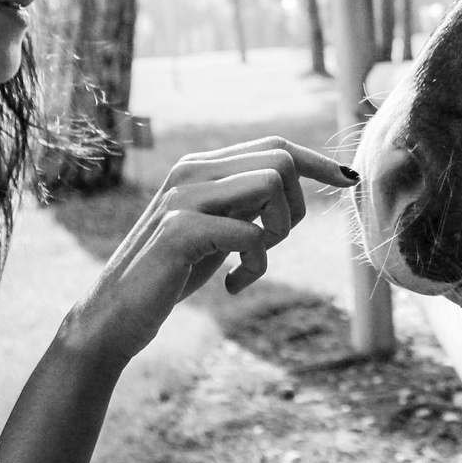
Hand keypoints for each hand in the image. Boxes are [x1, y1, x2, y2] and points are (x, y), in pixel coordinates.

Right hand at [63, 137, 355, 366]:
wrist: (114, 317)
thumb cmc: (171, 274)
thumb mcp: (215, 228)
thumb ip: (244, 201)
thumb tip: (296, 182)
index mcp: (200, 166)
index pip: (274, 145)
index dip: (317, 162)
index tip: (347, 181)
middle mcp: (191, 171)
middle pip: (281, 160)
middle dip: (296, 208)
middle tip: (269, 246)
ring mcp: (183, 197)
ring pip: (272, 184)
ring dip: (277, 232)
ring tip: (249, 262)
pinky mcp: (180, 230)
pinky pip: (252, 233)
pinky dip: (255, 266)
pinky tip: (232, 286)